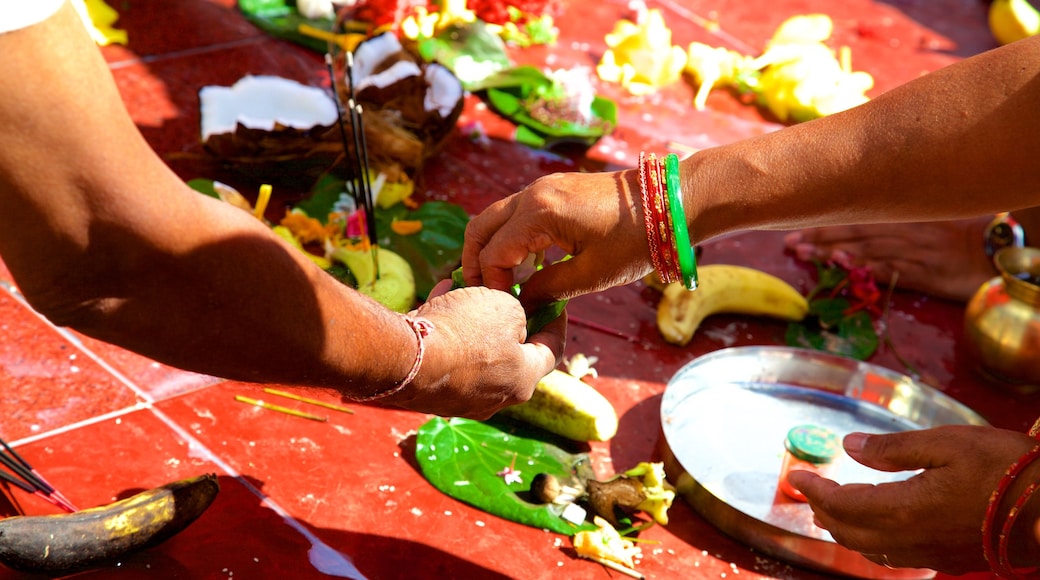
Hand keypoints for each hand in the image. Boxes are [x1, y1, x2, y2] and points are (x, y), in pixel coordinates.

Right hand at [383, 282, 563, 418]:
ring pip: (476, 356)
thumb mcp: (504, 307)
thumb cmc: (464, 333)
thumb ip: (517, 311)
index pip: (552, 350)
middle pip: (512, 357)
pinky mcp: (431, 393)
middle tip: (508, 297)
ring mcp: (461, 400)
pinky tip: (441, 296)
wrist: (405, 360)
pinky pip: (447, 357)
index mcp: (523, 381)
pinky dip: (448, 330)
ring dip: (475, 325)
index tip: (552, 300)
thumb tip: (512, 317)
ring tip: (468, 292)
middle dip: (510, 324)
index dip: (555, 321)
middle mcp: (496, 398)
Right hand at [462, 170, 652, 307]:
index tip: (506, 308)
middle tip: (483, 294)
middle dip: (476, 262)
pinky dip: (510, 237)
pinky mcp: (555, 189)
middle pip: (481, 227)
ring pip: (496, 217)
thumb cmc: (637, 240)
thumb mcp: (592, 275)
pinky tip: (528, 264)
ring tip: (504, 283)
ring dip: (493, 248)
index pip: (494, 253)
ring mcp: (543, 187)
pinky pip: (517, 212)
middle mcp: (533, 193)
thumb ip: (549, 288)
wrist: (671, 202)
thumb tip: (523, 303)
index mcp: (540, 213)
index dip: (493, 285)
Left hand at [783, 217, 993, 301]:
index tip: (792, 231)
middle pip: (854, 231)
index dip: (821, 224)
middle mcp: (902, 231)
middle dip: (819, 237)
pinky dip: (871, 267)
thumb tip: (841, 240)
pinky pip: (895, 269)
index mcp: (897, 216)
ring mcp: (912, 251)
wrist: (989, 254)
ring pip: (868, 248)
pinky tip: (849, 268)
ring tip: (806, 254)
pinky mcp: (925, 273)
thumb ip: (881, 228)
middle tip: (790, 244)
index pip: (853, 217)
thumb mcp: (916, 226)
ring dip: (834, 252)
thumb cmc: (950, 240)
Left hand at [788, 425, 1037, 573]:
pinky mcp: (948, 559)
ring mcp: (930, 554)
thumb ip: (892, 449)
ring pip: (870, 549)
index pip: (841, 504)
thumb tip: (849, 446)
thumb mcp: (947, 443)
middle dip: (822, 510)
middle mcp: (911, 539)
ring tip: (830, 510)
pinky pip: (895, 557)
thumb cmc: (1005, 469)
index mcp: (904, 509)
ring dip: (844, 529)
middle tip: (809, 490)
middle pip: (848, 532)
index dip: (815, 490)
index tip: (797, 475)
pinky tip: (875, 530)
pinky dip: (871, 542)